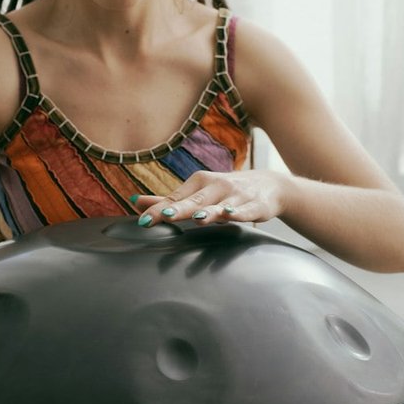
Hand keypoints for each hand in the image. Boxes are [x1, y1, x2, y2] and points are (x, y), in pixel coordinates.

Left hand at [132, 169, 290, 227]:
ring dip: (209, 211)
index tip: (143, 221)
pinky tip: (231, 214)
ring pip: (220, 206)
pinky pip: (246, 211)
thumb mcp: (197, 192)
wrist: (269, 185)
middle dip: (180, 209)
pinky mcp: (255, 205)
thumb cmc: (225, 191)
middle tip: (165, 216)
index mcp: (199, 182)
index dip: (159, 210)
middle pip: (195, 201)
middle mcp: (216, 186)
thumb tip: (133, 202)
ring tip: (197, 218)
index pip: (176, 199)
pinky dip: (238, 212)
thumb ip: (167, 200)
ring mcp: (236, 196)